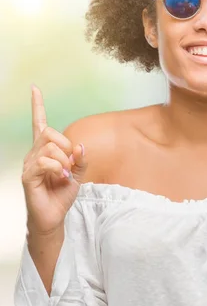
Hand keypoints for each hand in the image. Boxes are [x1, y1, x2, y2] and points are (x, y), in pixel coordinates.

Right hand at [22, 85, 86, 234]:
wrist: (54, 217)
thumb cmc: (61, 195)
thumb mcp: (78, 174)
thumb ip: (80, 159)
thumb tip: (80, 146)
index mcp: (45, 151)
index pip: (39, 124)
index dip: (37, 106)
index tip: (35, 88)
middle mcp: (33, 154)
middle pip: (49, 132)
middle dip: (66, 145)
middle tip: (70, 164)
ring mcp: (29, 164)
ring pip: (49, 147)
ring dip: (63, 160)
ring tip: (65, 175)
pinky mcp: (28, 176)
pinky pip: (43, 162)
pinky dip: (58, 167)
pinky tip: (61, 177)